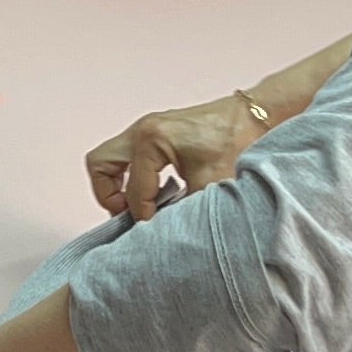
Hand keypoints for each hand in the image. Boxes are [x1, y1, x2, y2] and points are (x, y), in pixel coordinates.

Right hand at [86, 90, 260, 224]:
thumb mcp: (211, 183)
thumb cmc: (234, 143)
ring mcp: (145, 127)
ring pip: (108, 159)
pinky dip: (131, 175)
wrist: (252, 117)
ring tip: (139, 205)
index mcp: (151, 140)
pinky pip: (126, 155)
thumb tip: (165, 233)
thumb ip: (183, 211)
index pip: (134, 192)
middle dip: (109, 196)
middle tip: (129, 214)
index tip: (154, 231)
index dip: (142, 217)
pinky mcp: (153, 130)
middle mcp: (141, 130)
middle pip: (100, 165)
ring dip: (117, 184)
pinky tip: (156, 192)